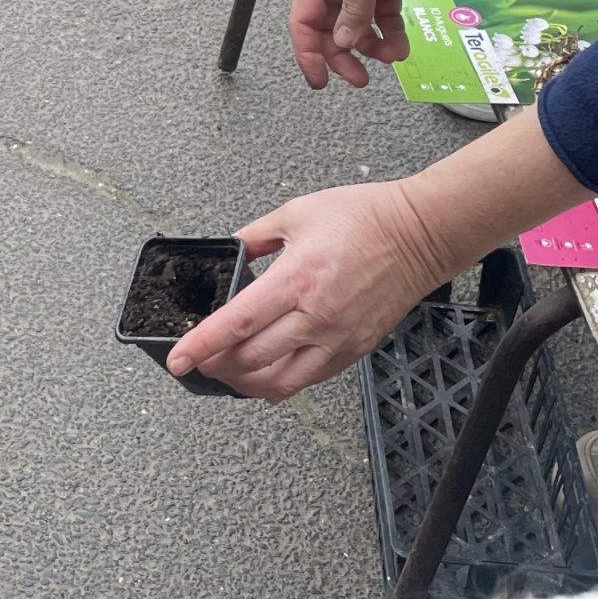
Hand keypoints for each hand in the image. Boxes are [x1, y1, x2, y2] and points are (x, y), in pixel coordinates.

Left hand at [166, 183, 450, 399]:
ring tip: (226, 372)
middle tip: (198, 360)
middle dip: (216, 365)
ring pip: (279, 382)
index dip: (202, 345)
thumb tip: (230, 252)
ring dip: (245, 383)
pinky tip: (263, 379)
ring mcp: (337, 338)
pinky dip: (279, 386)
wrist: (419, 234)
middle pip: (252, 360)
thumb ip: (254, 237)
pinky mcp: (354, 350)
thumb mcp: (295, 213)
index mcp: (297, 279)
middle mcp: (316, 316)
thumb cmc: (364, 218)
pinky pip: (308, 380)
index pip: (237, 323)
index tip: (178, 359)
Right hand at [288, 0, 445, 89]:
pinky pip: (383, 18)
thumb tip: (343, 42)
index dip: (308, 52)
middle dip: (343, 56)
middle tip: (359, 78)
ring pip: (359, 28)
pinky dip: (391, 34)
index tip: (319, 79)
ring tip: (391, 56)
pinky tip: (400, 45)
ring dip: (373, 47)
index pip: (303, 21)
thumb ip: (354, 8)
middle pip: (331, 31)